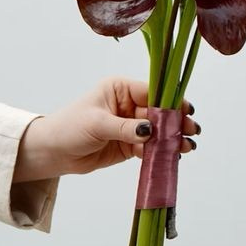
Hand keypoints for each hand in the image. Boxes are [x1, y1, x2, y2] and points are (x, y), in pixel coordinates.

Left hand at [13, 77, 199, 180]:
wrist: (53, 152)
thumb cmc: (69, 127)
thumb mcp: (97, 123)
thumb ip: (125, 128)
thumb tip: (150, 130)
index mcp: (121, 89)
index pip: (151, 92)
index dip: (170, 102)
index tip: (186, 111)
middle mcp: (129, 104)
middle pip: (159, 112)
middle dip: (175, 122)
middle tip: (191, 131)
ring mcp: (130, 125)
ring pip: (157, 131)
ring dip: (172, 139)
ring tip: (187, 147)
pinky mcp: (129, 145)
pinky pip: (150, 147)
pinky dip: (161, 152)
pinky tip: (174, 157)